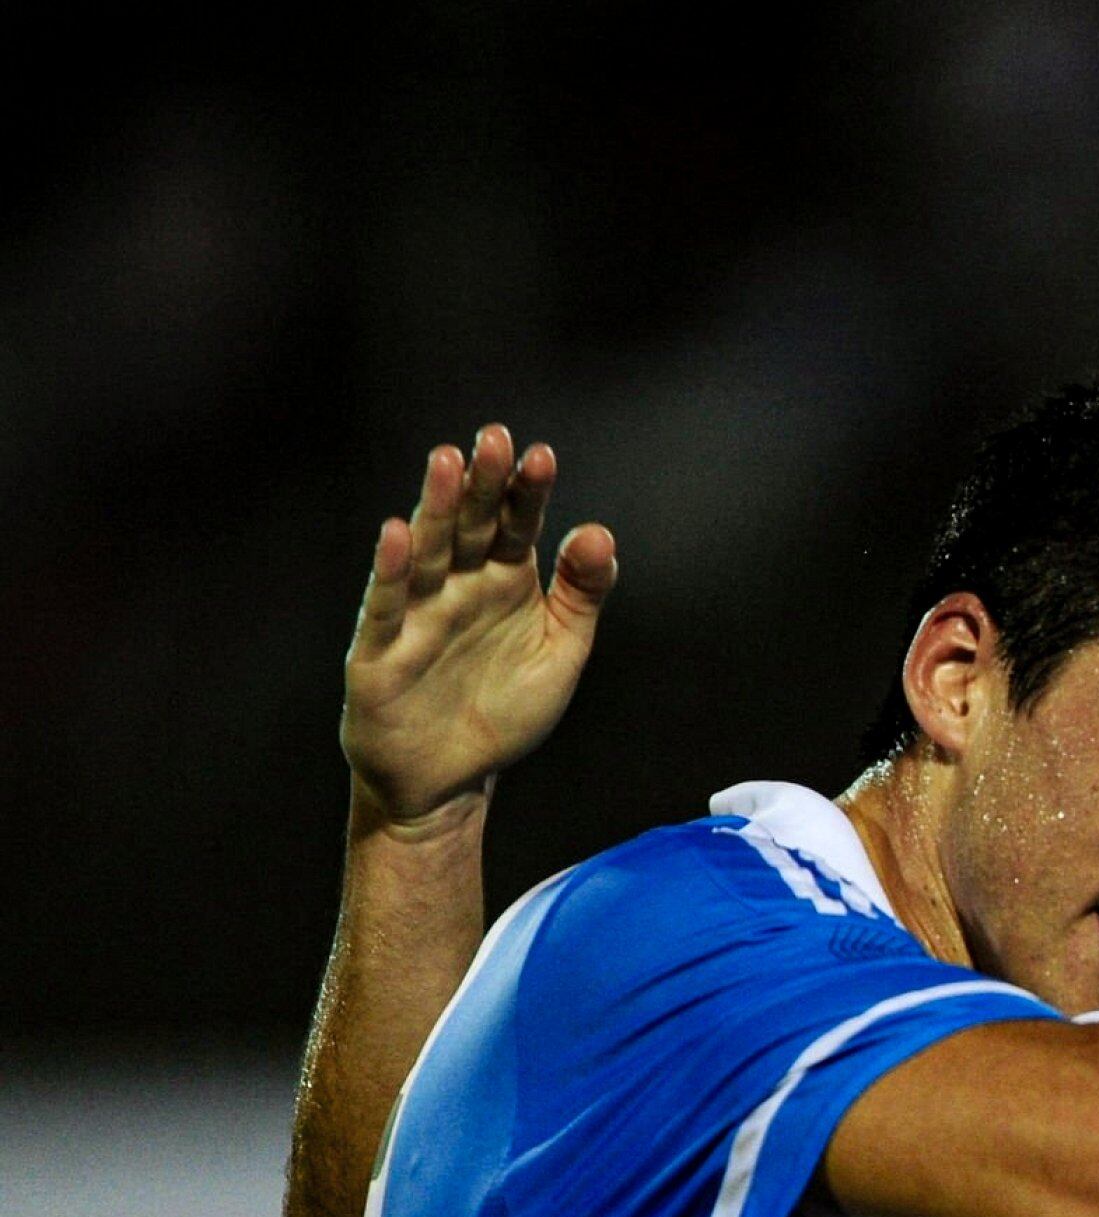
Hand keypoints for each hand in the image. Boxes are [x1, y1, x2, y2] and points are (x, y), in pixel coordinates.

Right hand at [343, 426, 614, 828]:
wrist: (453, 778)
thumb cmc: (504, 710)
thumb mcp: (560, 652)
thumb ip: (582, 595)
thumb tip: (599, 532)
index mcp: (505, 582)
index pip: (516, 526)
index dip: (527, 493)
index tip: (541, 456)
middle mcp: (459, 587)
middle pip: (472, 528)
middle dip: (482, 484)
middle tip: (494, 438)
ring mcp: (418, 613)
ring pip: (428, 554)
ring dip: (437, 509)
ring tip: (447, 462)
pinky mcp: (381, 650)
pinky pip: (386, 606)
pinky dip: (392, 572)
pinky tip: (397, 534)